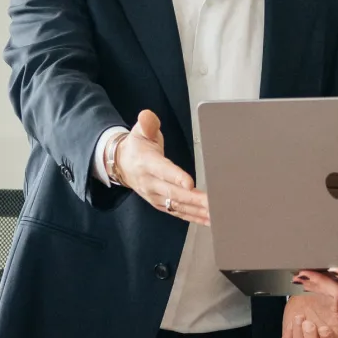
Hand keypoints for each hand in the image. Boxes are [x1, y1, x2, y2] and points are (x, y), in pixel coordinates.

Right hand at [115, 110, 208, 224]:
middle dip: (194, 199)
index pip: (163, 170)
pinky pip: (178, 213)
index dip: (176, 177)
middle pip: (173, 192)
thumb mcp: (139, 131)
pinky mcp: (161, 204)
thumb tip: (147, 116)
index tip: (190, 183)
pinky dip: (194, 217)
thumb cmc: (137, 146)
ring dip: (197, 211)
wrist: (121, 165)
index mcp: (146, 163)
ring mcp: (155, 196)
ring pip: (178, 206)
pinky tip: (209, 220)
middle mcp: (150, 183)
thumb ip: (147, 124)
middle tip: (212, 203)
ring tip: (215, 215)